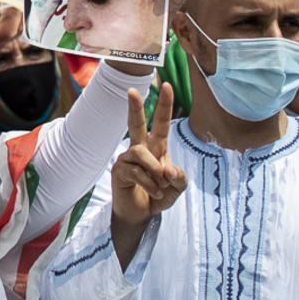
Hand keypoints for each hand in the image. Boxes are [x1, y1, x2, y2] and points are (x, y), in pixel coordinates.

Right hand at [111, 83, 185, 228]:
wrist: (142, 215)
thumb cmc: (159, 196)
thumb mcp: (178, 188)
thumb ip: (179, 177)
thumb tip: (168, 171)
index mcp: (157, 148)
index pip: (161, 123)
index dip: (164, 104)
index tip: (166, 84)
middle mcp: (140, 149)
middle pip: (136, 124)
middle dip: (134, 107)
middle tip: (131, 90)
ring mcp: (127, 159)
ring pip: (141, 153)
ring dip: (156, 170)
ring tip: (162, 186)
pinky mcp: (119, 171)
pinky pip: (136, 172)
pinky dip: (150, 184)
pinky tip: (155, 193)